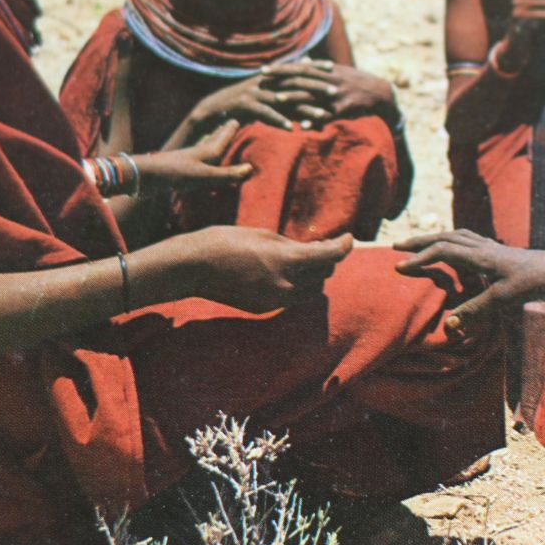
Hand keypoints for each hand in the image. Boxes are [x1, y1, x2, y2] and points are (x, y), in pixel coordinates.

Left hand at [127, 120, 253, 194]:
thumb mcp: (203, 176)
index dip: (230, 131)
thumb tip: (250, 167)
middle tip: (230, 122)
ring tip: (215, 137)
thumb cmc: (174, 174)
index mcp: (204, 152)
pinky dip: (199, 157)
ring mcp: (184, 160)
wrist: (142, 176)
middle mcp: (195, 153)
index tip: (238, 118)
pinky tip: (195, 161)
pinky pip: (193, 161)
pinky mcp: (175, 170)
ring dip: (210, 142)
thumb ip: (226, 174)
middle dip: (222, 133)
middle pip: (212, 140)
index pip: (221, 139)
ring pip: (201, 148)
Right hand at [136, 227, 354, 312]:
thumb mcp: (265, 235)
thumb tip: (314, 251)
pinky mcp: (265, 309)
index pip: (330, 256)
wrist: (194, 267)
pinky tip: (283, 272)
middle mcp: (286, 286)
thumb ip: (294, 246)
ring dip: (313, 275)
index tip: (349, 238)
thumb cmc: (227, 241)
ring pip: (310, 289)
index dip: (344, 246)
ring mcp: (275, 301)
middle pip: (324, 274)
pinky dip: (295, 285)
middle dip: (326, 260)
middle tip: (323, 245)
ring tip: (303, 259)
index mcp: (288, 262)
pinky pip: (291, 297)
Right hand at [175, 60, 338, 137]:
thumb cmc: (243, 100)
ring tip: (321, 116)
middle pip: (294, 83)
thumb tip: (301, 70)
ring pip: (284, 100)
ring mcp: (255, 92)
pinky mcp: (246, 105)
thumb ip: (283, 82)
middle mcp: (264, 81)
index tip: (333, 68)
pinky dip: (278, 121)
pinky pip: (265, 114)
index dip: (314, 67)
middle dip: (315, 87)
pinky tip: (291, 129)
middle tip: (335, 93)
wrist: (214, 108)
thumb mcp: (263, 89)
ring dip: (303, 109)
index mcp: (269, 76)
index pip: (295, 68)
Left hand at [262, 61, 396, 122]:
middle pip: (301, 78)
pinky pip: (328, 115)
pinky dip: (315, 119)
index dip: (281, 68)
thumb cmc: (355, 82)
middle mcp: (329, 80)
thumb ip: (319, 67)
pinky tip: (302, 125)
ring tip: (277, 100)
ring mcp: (337, 94)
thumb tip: (304, 60)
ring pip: (312, 95)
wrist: (379, 93)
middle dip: (280, 79)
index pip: (299, 67)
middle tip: (261, 81)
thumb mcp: (338, 71)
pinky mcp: (345, 107)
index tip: (264, 69)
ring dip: (294, 98)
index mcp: (326, 71)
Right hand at [393, 229, 544, 336]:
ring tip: (420, 245)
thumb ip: (475, 310)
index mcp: (480, 255)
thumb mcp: (504, 299)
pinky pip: (469, 240)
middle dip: (420, 241)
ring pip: (456, 235)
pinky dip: (454, 242)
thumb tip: (449, 324)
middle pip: (445, 237)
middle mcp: (483, 246)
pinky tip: (454, 253)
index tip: (399, 267)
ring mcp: (491, 247)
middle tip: (397, 245)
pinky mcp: (498, 251)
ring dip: (436, 239)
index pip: (442, 251)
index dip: (419, 258)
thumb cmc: (534, 282)